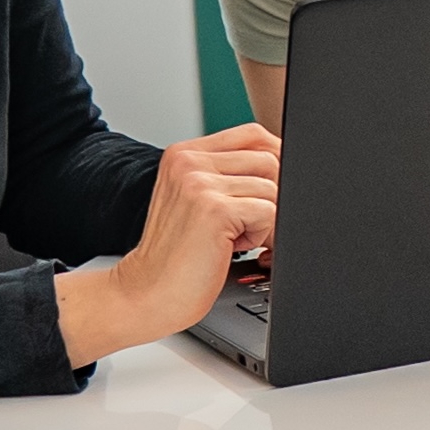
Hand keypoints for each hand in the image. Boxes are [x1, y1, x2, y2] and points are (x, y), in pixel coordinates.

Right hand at [54, 124, 279, 368]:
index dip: (275, 159)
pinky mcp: (215, 210)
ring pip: (272, 187)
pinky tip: (232, 248)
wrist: (146, 294)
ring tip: (236, 238)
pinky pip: (268, 212)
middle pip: (268, 159)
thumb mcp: (194, 200)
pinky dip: (260, 236)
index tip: (276, 188)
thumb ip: (227, 175)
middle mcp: (189, 162)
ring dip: (265, 221)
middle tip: (254, 226)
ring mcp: (200, 184)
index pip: (251, 134)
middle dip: (273, 197)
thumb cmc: (175, 256)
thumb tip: (283, 166)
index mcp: (184, 154)